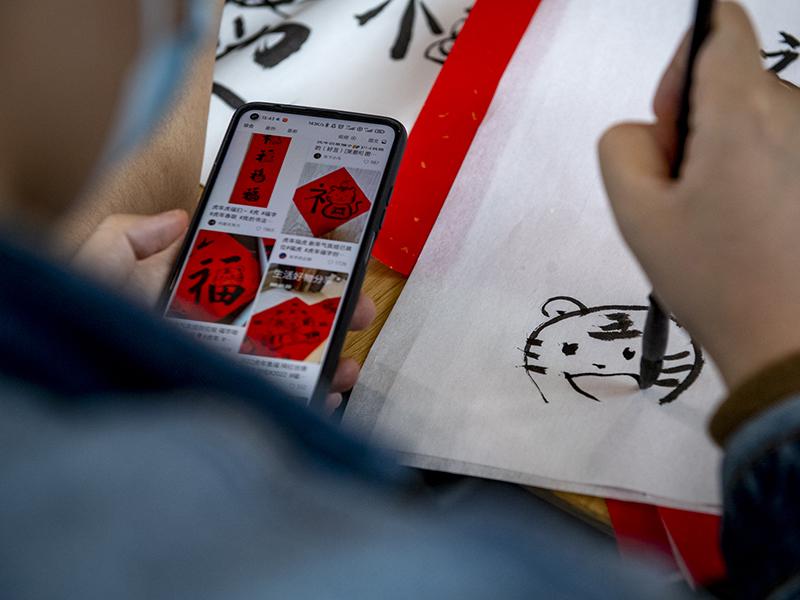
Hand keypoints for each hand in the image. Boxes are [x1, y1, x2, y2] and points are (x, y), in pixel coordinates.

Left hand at [73, 210, 376, 410]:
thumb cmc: (83, 318)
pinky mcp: (233, 400)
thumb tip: (176, 220)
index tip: (330, 258)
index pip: (255, 278)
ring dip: (328, 358)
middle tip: (360, 307)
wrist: (77, 379)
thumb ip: (130, 234)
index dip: (296, 268)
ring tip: (349, 358)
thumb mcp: (98, 262)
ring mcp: (227, 370)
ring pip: (290, 363)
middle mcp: (216, 336)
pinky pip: (281, 401)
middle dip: (330, 314)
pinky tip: (330, 393)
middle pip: (286, 321)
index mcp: (193, 299)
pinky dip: (312, 400)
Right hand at [599, 2, 799, 388]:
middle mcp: (793, 114)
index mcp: (741, 115)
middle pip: (732, 78)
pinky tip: (752, 225)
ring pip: (757, 115)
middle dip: (695, 120)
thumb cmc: (712, 279)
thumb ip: (622, 146)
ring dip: (726, 148)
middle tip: (683, 192)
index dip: (687, 52)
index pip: (720, 26)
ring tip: (720, 218)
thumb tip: (653, 129)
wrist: (791, 346)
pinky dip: (756, 168)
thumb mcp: (635, 215)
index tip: (674, 114)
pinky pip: (781, 144)